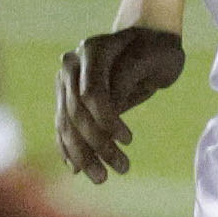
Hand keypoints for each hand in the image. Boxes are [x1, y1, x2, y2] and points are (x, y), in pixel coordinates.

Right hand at [55, 25, 187, 181]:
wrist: (145, 38)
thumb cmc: (155, 50)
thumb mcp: (152, 62)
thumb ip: (127, 81)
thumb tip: (109, 110)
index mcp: (93, 49)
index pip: (91, 93)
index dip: (107, 120)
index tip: (129, 140)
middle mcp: (71, 63)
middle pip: (76, 112)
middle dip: (96, 145)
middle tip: (122, 169)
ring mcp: (64, 80)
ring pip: (66, 123)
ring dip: (82, 154)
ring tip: (102, 178)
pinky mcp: (64, 96)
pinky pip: (62, 126)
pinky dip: (68, 148)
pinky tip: (77, 169)